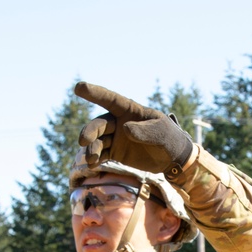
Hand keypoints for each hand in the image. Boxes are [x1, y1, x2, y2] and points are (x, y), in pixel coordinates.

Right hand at [74, 82, 194, 174]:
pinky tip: (92, 165)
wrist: (173, 158)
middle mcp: (119, 122)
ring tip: (92, 159)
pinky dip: (95, 159)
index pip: (110, 99)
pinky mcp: (115, 153)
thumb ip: (145, 131)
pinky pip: (101, 154)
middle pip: (99, 124)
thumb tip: (125, 129)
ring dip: (92, 148)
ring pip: (97, 140)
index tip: (78, 87)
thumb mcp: (161, 132)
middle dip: (90, 131)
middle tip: (83, 141)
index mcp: (130, 111)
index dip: (95, 93)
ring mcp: (116, 138)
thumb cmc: (169, 138)